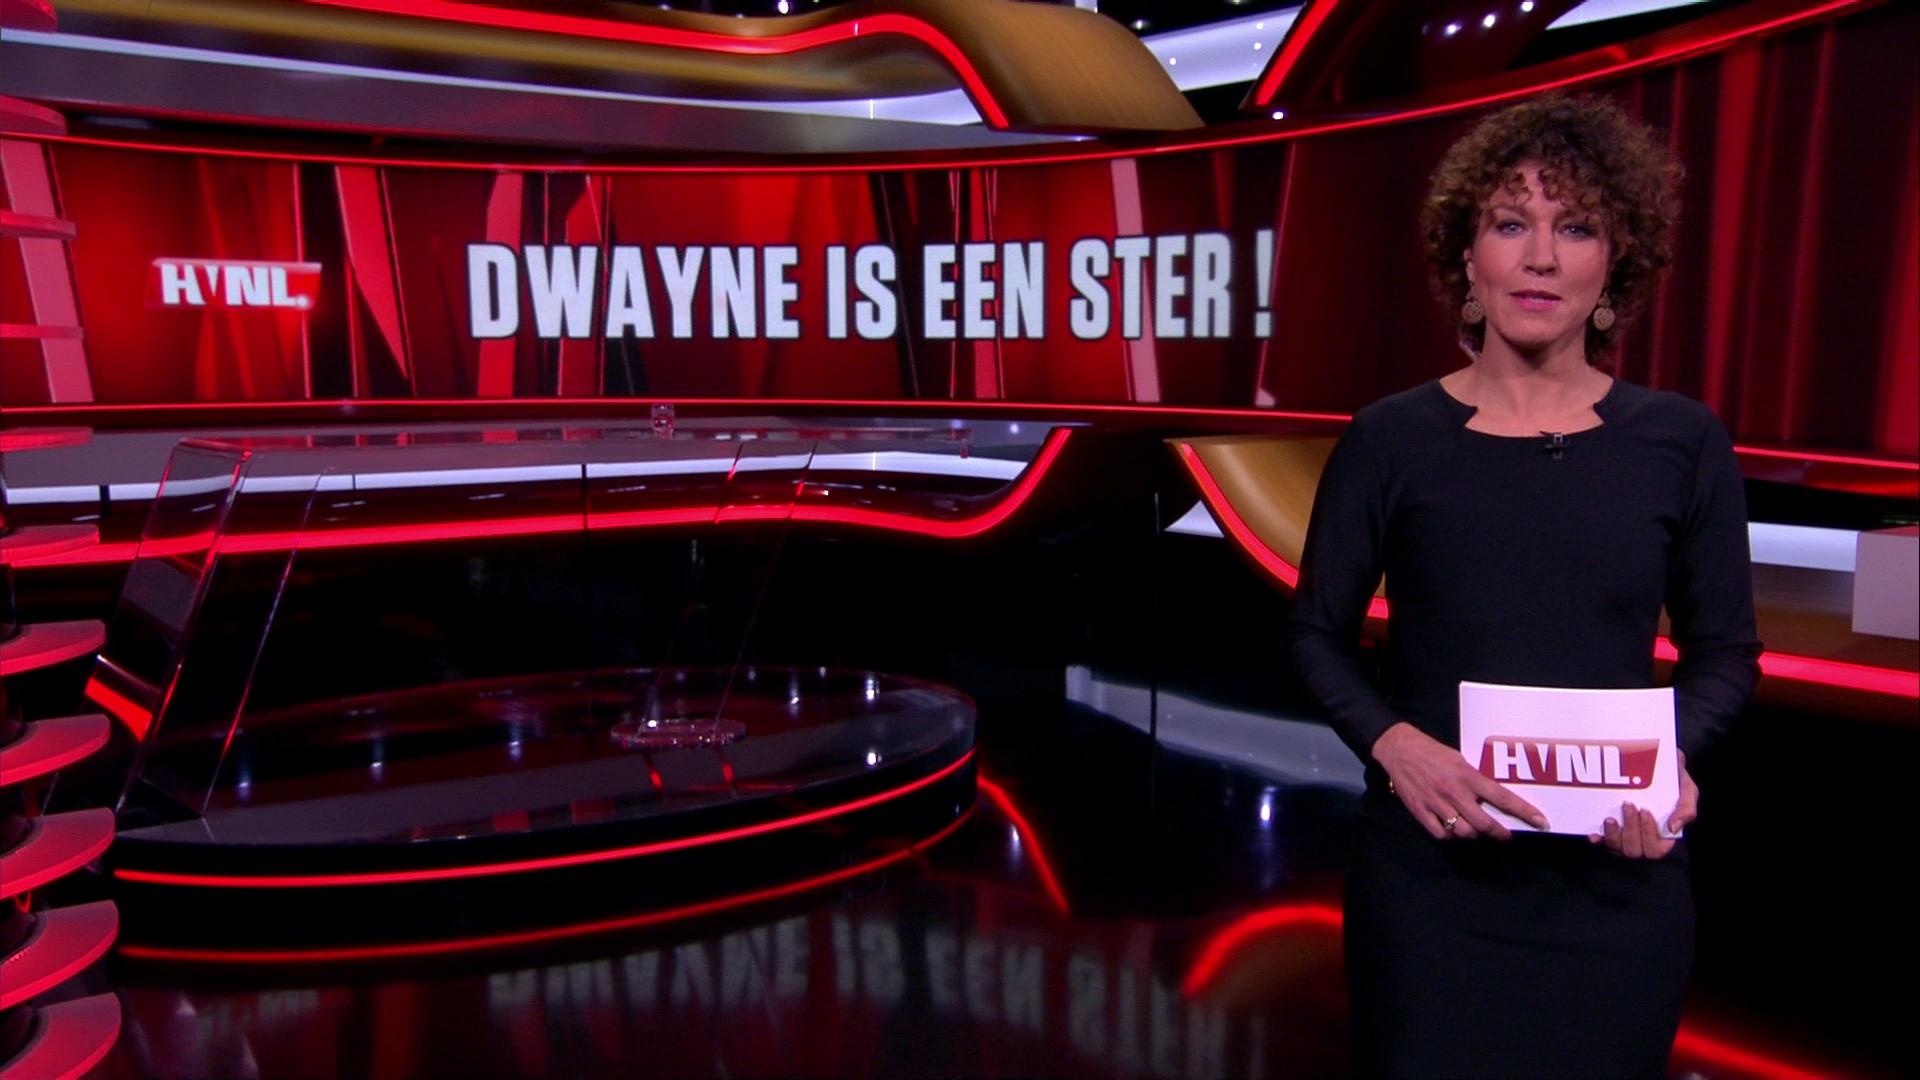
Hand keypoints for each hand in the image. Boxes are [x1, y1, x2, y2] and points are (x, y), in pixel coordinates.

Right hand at [1372, 722, 1549, 840]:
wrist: (1399, 749)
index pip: (1502, 798)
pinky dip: (1449, 835)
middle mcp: (1455, 792)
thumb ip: (1475, 780)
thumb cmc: (1433, 752)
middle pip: (1484, 823)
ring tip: (1474, 829)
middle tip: (1504, 834)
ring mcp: (1437, 804)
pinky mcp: (1421, 812)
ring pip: (1463, 832)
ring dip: (1473, 834)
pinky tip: (1451, 828)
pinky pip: (1441, 834)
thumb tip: (1491, 798)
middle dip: (1498, 833)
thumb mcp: (1460, 760)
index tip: (1541, 822)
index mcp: (1468, 776)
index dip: (1524, 812)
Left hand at [1592, 751, 1696, 858]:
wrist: (1656, 761)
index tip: (1645, 810)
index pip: (1655, 849)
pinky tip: (1593, 834)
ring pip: (1617, 848)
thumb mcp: (1687, 790)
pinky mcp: (1609, 830)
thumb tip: (1674, 827)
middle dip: (1631, 830)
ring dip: (1613, 835)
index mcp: (1663, 836)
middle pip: (1634, 850)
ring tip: (1610, 818)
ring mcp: (1624, 836)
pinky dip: (1598, 839)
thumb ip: (1686, 808)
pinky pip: (1602, 841)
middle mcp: (1643, 840)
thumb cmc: (1674, 779)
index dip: (1648, 833)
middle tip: (1628, 805)